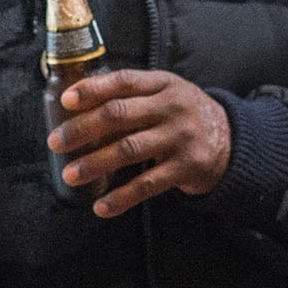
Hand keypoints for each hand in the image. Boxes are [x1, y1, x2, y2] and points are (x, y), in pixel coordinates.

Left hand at [48, 69, 230, 217]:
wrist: (231, 140)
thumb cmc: (184, 114)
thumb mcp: (166, 93)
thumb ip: (132, 95)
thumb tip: (78, 106)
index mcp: (162, 84)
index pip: (123, 81)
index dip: (92, 89)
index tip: (66, 100)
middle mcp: (171, 107)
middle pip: (119, 115)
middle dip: (82, 129)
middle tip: (56, 142)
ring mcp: (180, 138)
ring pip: (128, 150)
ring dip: (94, 164)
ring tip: (71, 175)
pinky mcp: (186, 168)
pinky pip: (147, 185)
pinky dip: (121, 197)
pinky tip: (101, 206)